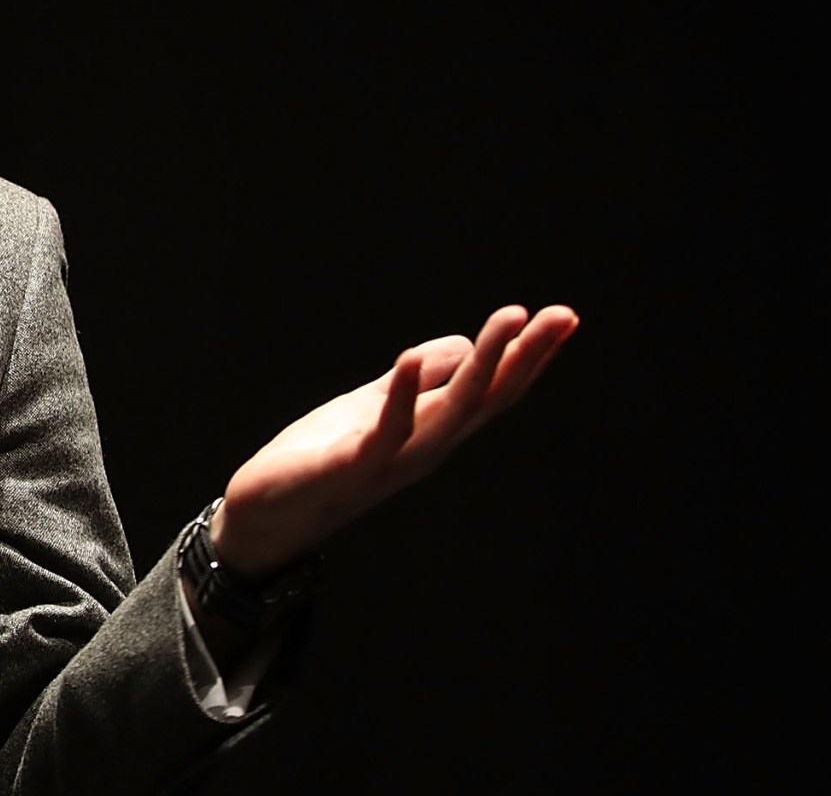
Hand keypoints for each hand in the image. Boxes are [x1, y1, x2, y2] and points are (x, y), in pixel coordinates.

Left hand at [209, 304, 578, 575]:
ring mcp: (392, 459)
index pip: (492, 390)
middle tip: (563, 315)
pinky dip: (401, 397)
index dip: (529, 356)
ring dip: (481, 365)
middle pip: (486, 398)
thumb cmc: (321, 458)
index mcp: (432, 429)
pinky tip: (409, 359)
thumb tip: (467, 346)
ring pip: (450, 412)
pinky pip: (384, 432)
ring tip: (508, 319)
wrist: (265, 516)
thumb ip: (417, 379)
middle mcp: (425, 447)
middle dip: (525, 355)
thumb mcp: (374, 405)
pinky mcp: (350, 466)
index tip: (564, 317)